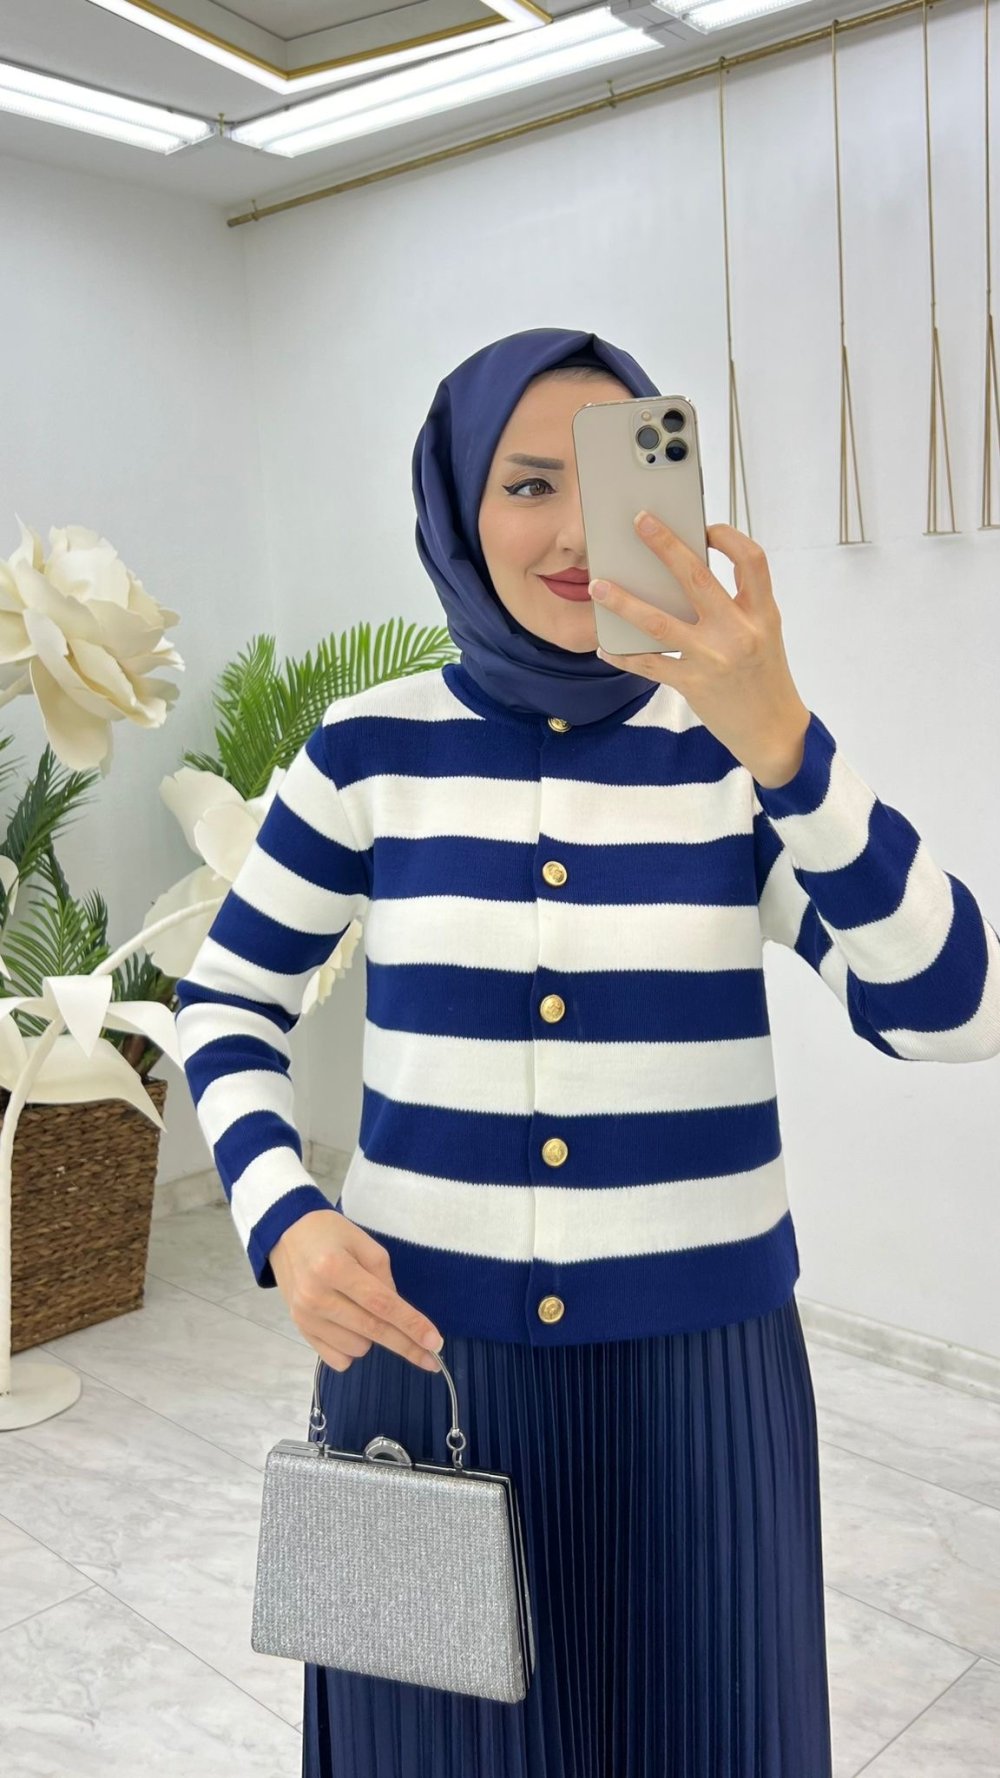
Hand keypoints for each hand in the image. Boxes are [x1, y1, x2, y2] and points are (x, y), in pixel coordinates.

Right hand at [270, 1209, 444, 1374]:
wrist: (286, 1235)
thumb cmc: (330, 1234)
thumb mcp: (364, 1242)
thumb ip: (384, 1278)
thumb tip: (399, 1316)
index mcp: (334, 1267)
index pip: (381, 1303)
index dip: (411, 1324)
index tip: (434, 1342)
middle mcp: (316, 1296)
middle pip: (372, 1330)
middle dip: (406, 1346)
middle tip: (432, 1360)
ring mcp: (305, 1316)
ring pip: (357, 1348)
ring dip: (372, 1337)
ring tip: (363, 1309)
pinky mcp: (300, 1329)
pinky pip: (337, 1359)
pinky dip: (352, 1350)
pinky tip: (351, 1327)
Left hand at [591, 514, 811, 787]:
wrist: (773, 732)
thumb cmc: (766, 676)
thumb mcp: (766, 633)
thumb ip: (738, 603)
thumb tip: (689, 573)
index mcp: (763, 614)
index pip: (752, 560)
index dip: (729, 538)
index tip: (705, 528)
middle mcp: (739, 632)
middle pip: (697, 578)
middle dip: (665, 545)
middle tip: (640, 521)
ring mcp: (713, 659)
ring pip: (658, 622)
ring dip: (623, 602)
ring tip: (598, 587)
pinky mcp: (692, 684)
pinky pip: (648, 664)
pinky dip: (622, 655)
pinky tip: (605, 647)